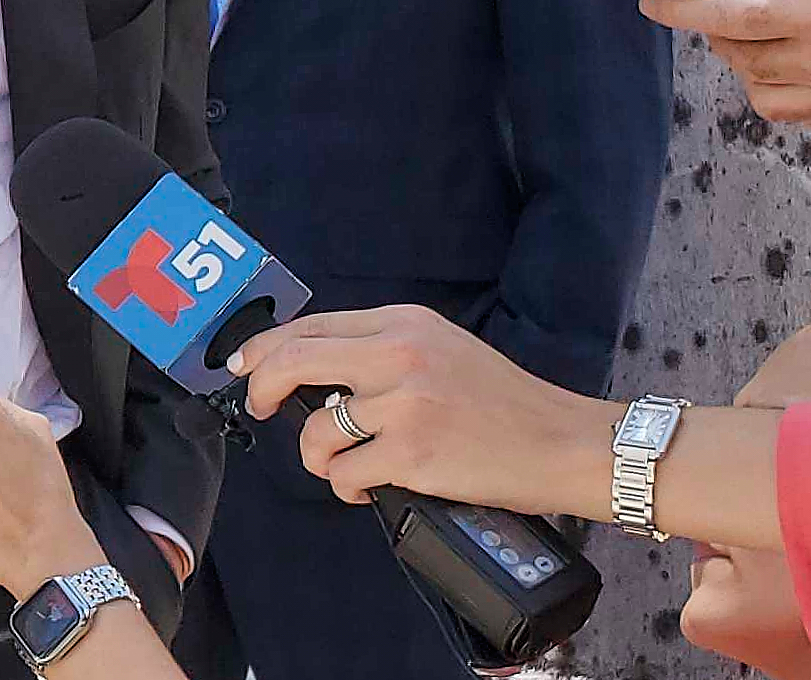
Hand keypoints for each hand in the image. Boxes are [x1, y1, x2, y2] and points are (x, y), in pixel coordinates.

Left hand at [230, 306, 615, 517]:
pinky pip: (344, 473)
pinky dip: (348, 488)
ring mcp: (404, 404)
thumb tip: (314, 368)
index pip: (310, 326)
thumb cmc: (505, 402)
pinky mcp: (412, 454)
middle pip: (293, 362)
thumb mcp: (442, 349)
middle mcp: (399, 354)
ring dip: (319, 457)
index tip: (245, 366)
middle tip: (262, 408)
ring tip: (349, 466)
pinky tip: (371, 488)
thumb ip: (382, 350)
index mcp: (404, 323)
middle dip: (263, 387)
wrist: (565, 441)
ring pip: (315, 431)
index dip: (265, 347)